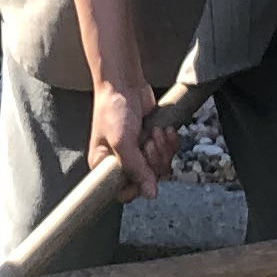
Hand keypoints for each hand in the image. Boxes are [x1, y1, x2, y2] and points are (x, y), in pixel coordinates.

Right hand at [85, 74, 173, 198]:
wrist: (125, 83)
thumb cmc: (113, 108)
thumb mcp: (121, 141)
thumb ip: (135, 169)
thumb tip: (150, 193)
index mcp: (105, 165)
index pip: (125, 192)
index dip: (138, 185)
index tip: (145, 171)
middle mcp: (122, 162)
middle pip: (148, 180)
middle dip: (154, 160)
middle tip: (147, 142)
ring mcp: (139, 152)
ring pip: (162, 167)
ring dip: (163, 148)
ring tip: (154, 132)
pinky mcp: (153, 141)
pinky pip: (170, 152)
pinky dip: (171, 141)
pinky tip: (163, 129)